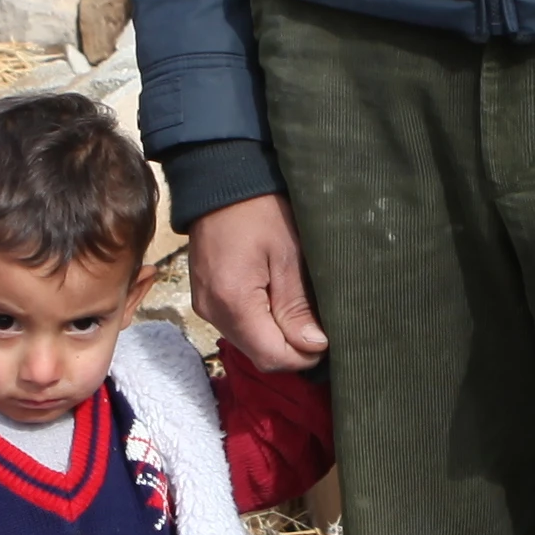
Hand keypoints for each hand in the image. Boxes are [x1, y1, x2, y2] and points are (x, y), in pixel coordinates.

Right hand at [191, 192, 324, 367]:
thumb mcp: (288, 255)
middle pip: (259, 354)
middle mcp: (212, 311)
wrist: (221, 178)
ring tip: (303, 314)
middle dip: (293, 349)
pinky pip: (237, 326)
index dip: (304, 356)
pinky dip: (261, 325)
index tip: (329, 340)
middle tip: (321, 327)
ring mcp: (205, 306)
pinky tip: (280, 304)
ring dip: (277, 338)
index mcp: (233, 302)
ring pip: (248, 343)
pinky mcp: (205, 297)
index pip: (272, 356)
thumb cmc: (260, 209)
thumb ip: (297, 307)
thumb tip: (314, 346)